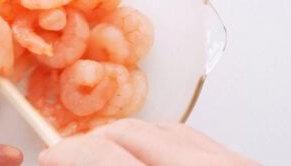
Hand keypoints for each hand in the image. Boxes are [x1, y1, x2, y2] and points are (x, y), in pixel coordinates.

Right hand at [39, 119, 257, 165]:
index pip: (105, 156)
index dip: (70, 153)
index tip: (51, 157)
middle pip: (128, 134)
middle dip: (90, 142)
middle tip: (69, 156)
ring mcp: (229, 164)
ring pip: (156, 129)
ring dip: (120, 139)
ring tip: (101, 154)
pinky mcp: (238, 163)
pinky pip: (184, 134)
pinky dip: (154, 138)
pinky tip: (140, 152)